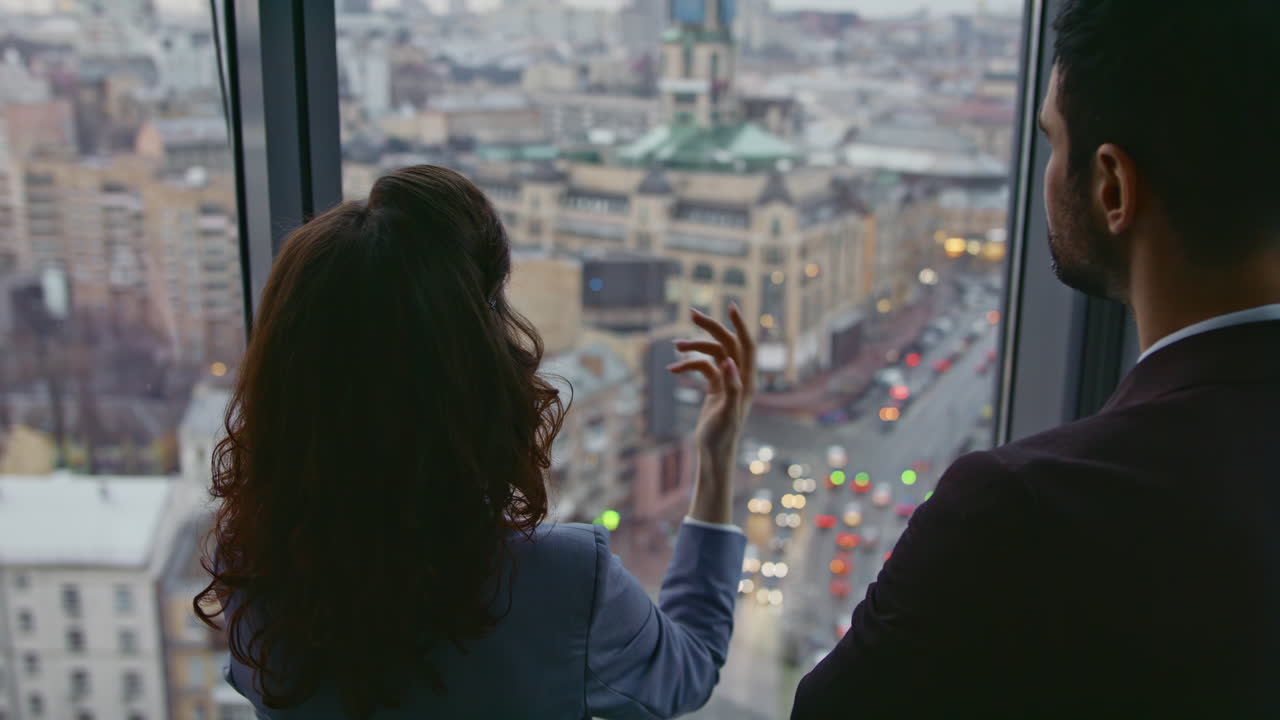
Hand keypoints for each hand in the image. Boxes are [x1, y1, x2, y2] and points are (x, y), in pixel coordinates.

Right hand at [668, 304, 756, 461]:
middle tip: (691, 313)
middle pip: (727, 343)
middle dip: (710, 328)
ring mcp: (726, 381)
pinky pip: (702, 367)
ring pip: (712, 353)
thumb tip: (729, 361)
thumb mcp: (727, 412)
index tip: (730, 307)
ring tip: (675, 347)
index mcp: (747, 380)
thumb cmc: (723, 436)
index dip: (740, 325)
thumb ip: (731, 387)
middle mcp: (739, 377)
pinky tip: (672, 371)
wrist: (714, 453)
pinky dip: (687, 365)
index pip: (747, 345)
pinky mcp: (714, 387)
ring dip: (694, 347)